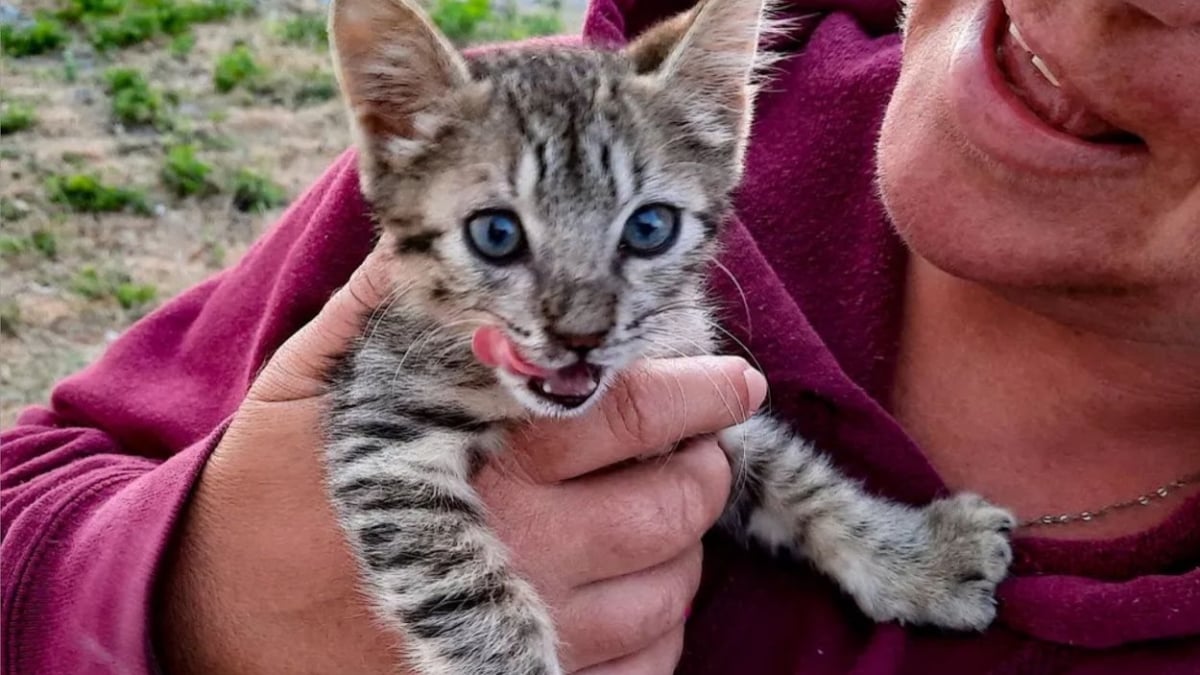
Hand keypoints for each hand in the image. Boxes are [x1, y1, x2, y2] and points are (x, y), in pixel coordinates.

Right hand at [156, 242, 766, 673]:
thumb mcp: (319, 378)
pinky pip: (645, 665)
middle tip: (690, 446)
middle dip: (703, 466)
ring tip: (643, 512)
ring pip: (673, 587)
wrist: (203, 613)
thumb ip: (396, 304)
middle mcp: (509, 544)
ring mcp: (519, 629)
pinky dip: (655, 628)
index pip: (626, 409)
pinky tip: (618, 589)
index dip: (700, 389)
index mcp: (466, 449)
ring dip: (679, 546)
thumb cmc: (270, 486)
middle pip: (674, 503)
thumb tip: (449, 231)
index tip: (735, 379)